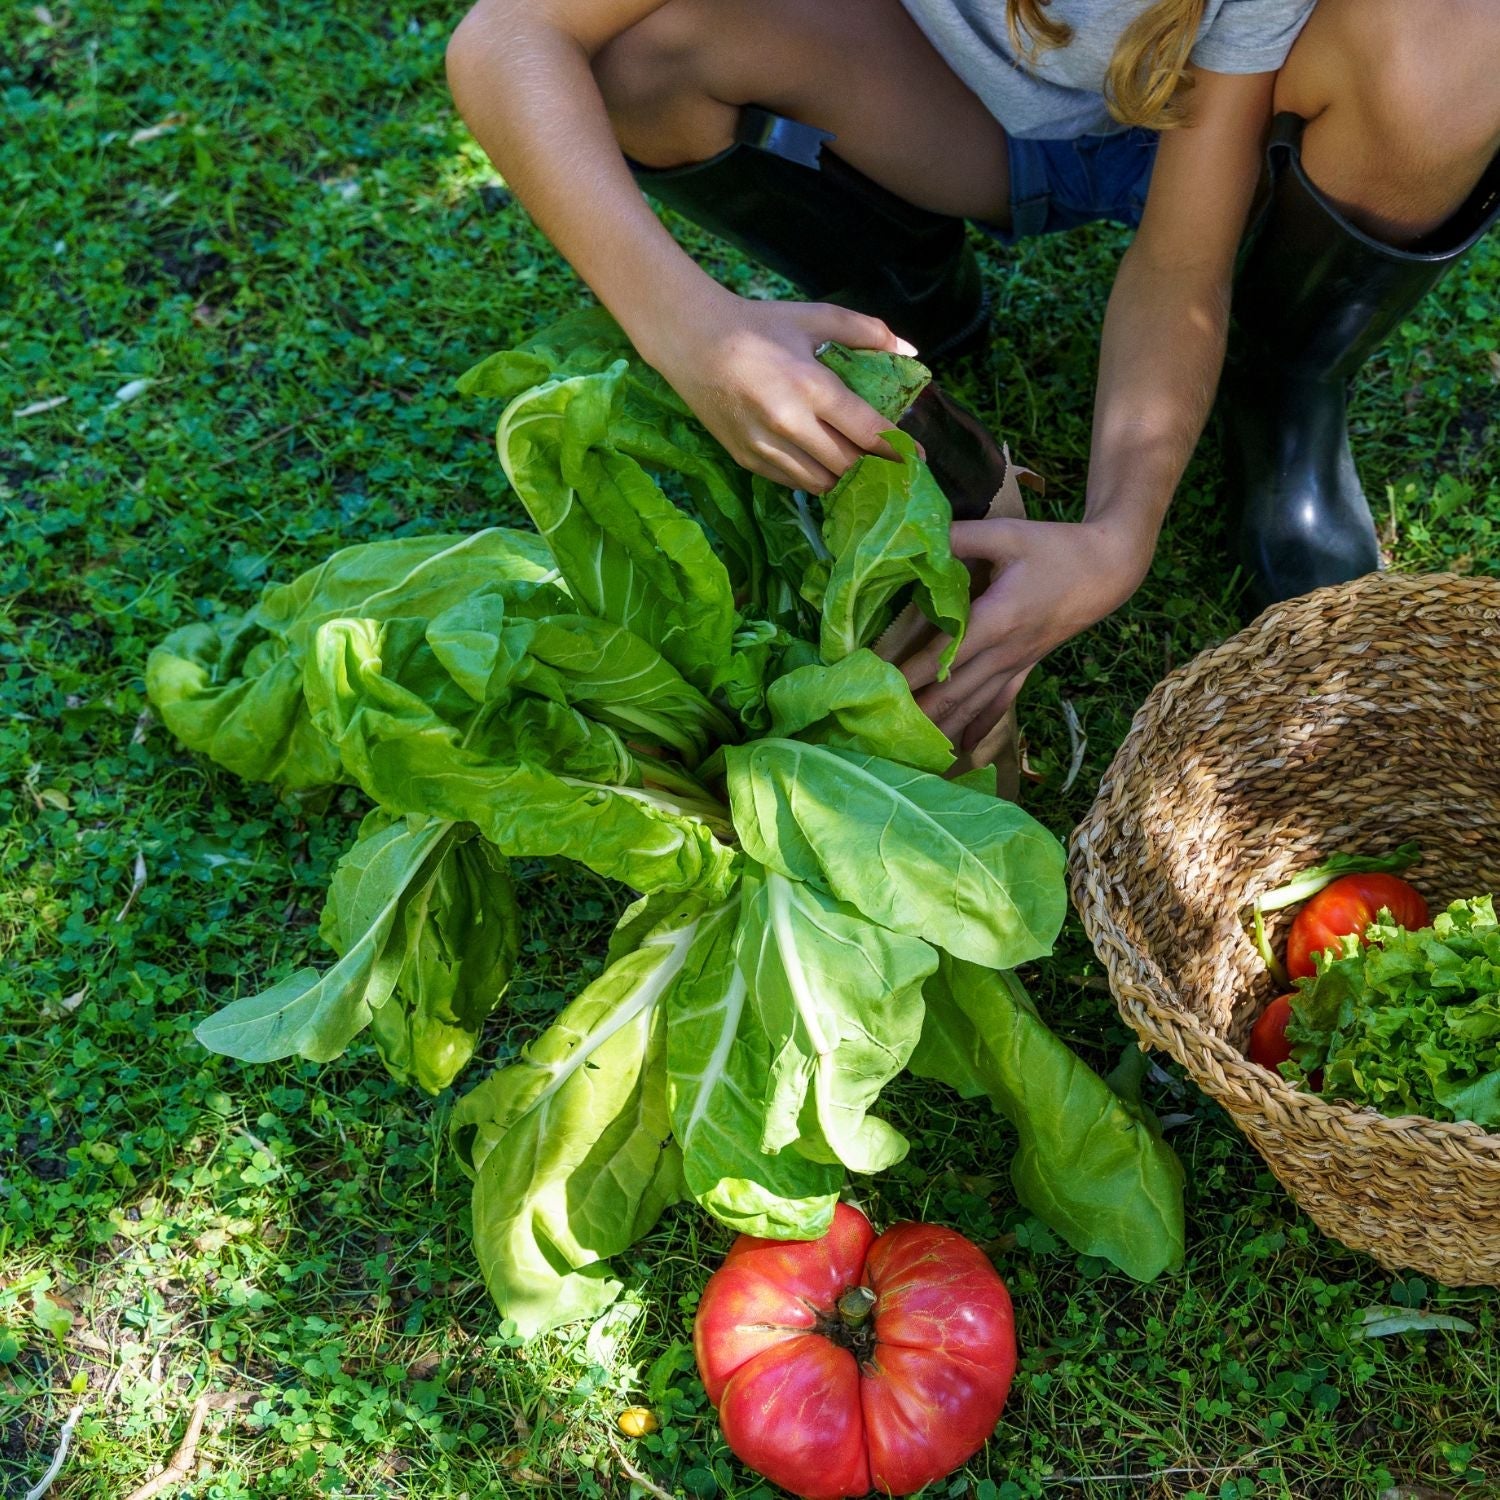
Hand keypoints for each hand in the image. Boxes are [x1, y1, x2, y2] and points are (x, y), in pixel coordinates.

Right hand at [638, 291, 915, 492]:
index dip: (898, 449)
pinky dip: (815, 478)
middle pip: (848, 465)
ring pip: (821, 483)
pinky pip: (793, 482)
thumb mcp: (815, 317)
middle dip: (875, 469)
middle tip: (892, 468)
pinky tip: (825, 466)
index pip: (867, 431)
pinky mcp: (748, 459)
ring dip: (845, 479)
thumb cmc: (758, 325)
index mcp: (810, 386)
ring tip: (860, 469)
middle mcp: (789, 423)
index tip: (918, 458)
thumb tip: (909, 353)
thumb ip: (866, 332)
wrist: (691, 341)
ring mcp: (765, 446)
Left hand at [900, 517, 1152, 749]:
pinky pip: (1001, 704)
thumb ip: (961, 536)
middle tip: (884, 730)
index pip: (946, 653)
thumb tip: (917, 534)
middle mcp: (1004, 651)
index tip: (880, 687)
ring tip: (914, 751)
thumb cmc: (1055, 549)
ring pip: (974, 704)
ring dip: (945, 727)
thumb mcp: (1006, 534)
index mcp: (996, 618)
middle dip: (919, 712)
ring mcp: (1017, 664)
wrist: (1107, 570)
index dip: (912, 672)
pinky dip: (981, 726)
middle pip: (955, 690)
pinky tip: (966, 751)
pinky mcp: (1027, 667)